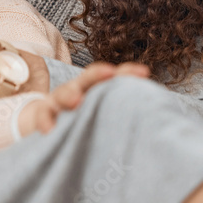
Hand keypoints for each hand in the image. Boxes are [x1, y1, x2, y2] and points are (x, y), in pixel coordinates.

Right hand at [18, 61, 149, 135]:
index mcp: (96, 89)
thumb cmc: (84, 121)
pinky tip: (51, 131)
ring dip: (70, 94)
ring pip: (64, 93)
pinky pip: (43, 116)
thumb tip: (160, 123)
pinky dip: (46, 121)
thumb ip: (123, 113)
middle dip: (98, 74)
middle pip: (88, 78)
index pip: (112, 76)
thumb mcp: (104, 115)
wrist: (48, 125)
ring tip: (77, 101)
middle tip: (110, 73)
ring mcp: (59, 102)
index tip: (144, 73)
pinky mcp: (43, 116)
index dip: (127, 72)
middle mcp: (78, 90)